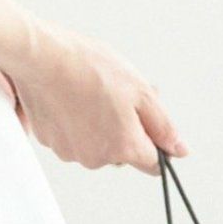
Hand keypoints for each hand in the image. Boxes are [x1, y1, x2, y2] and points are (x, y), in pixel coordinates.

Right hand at [1, 27, 185, 173]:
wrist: (44, 58)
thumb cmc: (90, 68)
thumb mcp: (140, 91)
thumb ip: (163, 126)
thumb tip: (179, 150)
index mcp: (124, 147)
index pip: (153, 164)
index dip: (155, 144)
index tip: (149, 127)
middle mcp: (97, 159)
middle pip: (122, 153)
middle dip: (125, 129)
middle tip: (118, 96)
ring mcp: (71, 153)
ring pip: (96, 146)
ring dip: (99, 126)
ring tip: (91, 93)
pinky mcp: (51, 144)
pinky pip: (72, 139)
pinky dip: (75, 124)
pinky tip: (72, 99)